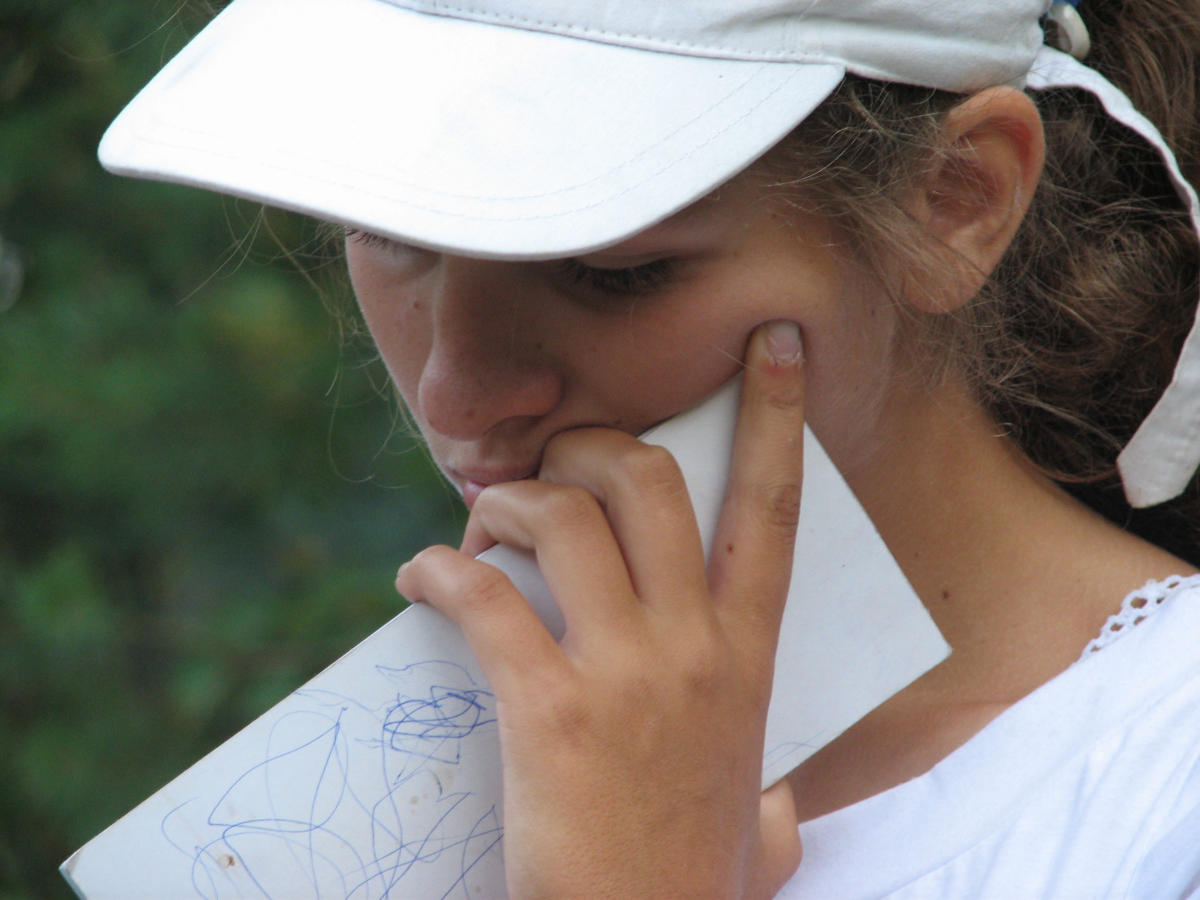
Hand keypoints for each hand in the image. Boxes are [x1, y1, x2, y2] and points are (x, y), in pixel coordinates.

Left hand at [395, 320, 806, 897]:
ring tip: (479, 527)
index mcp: (750, 656)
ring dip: (509, 500)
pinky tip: (418, 584)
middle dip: (590, 444)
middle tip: (550, 465)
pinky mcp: (551, 710)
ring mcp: (627, 674)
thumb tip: (784, 807)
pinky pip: (486, 599)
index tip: (771, 342)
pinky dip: (439, 573)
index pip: (776, 506)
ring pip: (566, 516)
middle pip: (650, 479)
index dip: (776, 413)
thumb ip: (780, 800)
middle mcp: (698, 646)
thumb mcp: (764, 829)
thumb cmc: (692, 886)